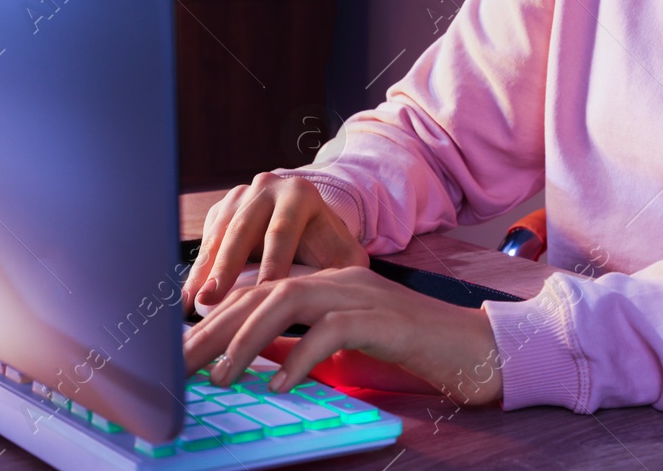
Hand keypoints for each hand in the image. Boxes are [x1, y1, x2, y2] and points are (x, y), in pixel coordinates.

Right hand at [182, 173, 367, 314]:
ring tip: (191, 303)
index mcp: (300, 194)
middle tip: (212, 300)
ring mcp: (240, 195)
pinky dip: (197, 269)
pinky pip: (206, 239)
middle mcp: (267, 187)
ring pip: (218, 233)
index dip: (271, 262)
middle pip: (242, 228)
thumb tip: (331, 301)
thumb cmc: (327, 247)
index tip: (263, 293)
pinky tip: (189, 297)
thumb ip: (344, 273)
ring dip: (203, 271)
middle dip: (226, 267)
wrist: (310, 222)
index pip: (282, 230)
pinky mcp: (221, 209)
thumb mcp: (345, 255)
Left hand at [182, 266, 504, 406]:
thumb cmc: (421, 353)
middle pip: (262, 293)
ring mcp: (365, 294)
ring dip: (247, 340)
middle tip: (177, 367)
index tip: (180, 353)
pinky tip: (281, 383)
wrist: (485, 349)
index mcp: (331, 283)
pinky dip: (302, 355)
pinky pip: (333, 330)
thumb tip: (260, 363)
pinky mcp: (386, 319)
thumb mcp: (353, 345)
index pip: (259, 293)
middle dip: (213, 330)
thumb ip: (310, 344)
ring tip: (219, 377)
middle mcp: (342, 280)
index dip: (216, 321)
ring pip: (289, 301)